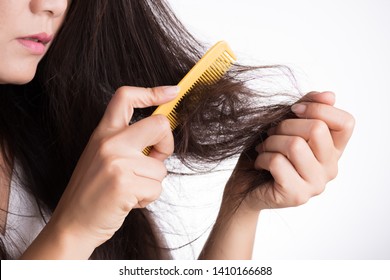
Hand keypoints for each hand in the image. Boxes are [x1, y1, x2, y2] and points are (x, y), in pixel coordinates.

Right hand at [46, 85, 177, 256]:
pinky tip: (129, 201)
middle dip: (166, 143)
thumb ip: (127, 142)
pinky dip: (148, 198)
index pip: (126, 97)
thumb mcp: (103, 157)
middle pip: (159, 125)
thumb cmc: (92, 192)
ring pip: (160, 168)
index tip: (172, 92)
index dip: (153, 92)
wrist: (73, 223)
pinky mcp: (124, 184)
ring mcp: (116, 162)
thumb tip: (161, 132)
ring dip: (152, 183)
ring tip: (130, 189)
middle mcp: (109, 142)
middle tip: (157, 157)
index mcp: (103, 133)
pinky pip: (157, 188)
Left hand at [230, 91, 354, 211]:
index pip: (346, 122)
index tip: (294, 109)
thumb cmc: (266, 151)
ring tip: (264, 149)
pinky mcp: (297, 195)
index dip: (319, 109)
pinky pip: (277, 162)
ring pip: (295, 145)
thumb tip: (330, 95)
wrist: (245, 183)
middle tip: (271, 134)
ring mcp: (316, 184)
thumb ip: (309, 108)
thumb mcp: (287, 124)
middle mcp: (331, 168)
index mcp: (333, 150)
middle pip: (317, 129)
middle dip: (285, 125)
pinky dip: (262, 158)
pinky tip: (260, 164)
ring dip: (271, 142)